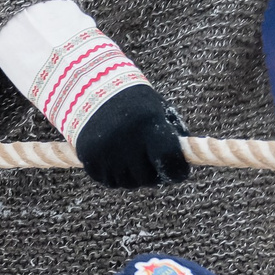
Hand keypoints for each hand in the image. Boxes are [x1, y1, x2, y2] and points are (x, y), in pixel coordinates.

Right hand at [74, 86, 190, 189]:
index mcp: (148, 126)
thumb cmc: (135, 102)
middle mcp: (126, 142)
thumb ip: (174, 136)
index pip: (171, 163)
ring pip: (129, 183)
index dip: (178, 170)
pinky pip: (110, 181)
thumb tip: (184, 164)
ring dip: (135, 175)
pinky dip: (116, 174)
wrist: (92, 90)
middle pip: (150, 178)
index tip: (179, 170)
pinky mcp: (90, 160)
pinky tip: (115, 157)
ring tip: (131, 154)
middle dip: (155, 173)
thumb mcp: (158, 110)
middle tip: (152, 160)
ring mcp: (106, 153)